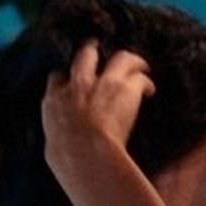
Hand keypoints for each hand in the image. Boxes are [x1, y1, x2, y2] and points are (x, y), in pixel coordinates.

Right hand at [42, 40, 154, 181]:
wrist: (83, 152)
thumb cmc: (67, 158)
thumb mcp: (54, 145)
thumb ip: (59, 138)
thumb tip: (61, 151)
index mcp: (55, 100)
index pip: (57, 78)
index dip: (66, 77)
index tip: (71, 79)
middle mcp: (78, 85)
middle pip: (85, 56)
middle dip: (92, 50)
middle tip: (98, 48)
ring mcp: (103, 83)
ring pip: (119, 57)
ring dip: (130, 60)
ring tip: (139, 65)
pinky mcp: (125, 87)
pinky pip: (140, 78)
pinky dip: (146, 83)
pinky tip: (150, 91)